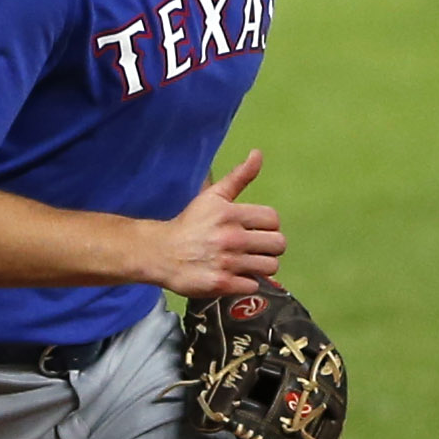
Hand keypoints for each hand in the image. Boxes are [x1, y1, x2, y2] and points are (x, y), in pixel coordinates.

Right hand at [146, 150, 284, 297]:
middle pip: (278, 244)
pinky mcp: (222, 284)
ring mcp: (227, 262)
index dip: (267, 226)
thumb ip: (239, 176)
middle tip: (254, 248)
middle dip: (269, 247)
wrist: (160, 253)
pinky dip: (246, 282)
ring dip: (260, 266)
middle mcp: (231, 238)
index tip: (254, 230)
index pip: (273, 220)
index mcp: (230, 214)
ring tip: (245, 263)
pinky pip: (253, 285)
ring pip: (270, 266)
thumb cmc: (190, 224)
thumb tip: (258, 154)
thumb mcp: (212, 196)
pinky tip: (233, 276)